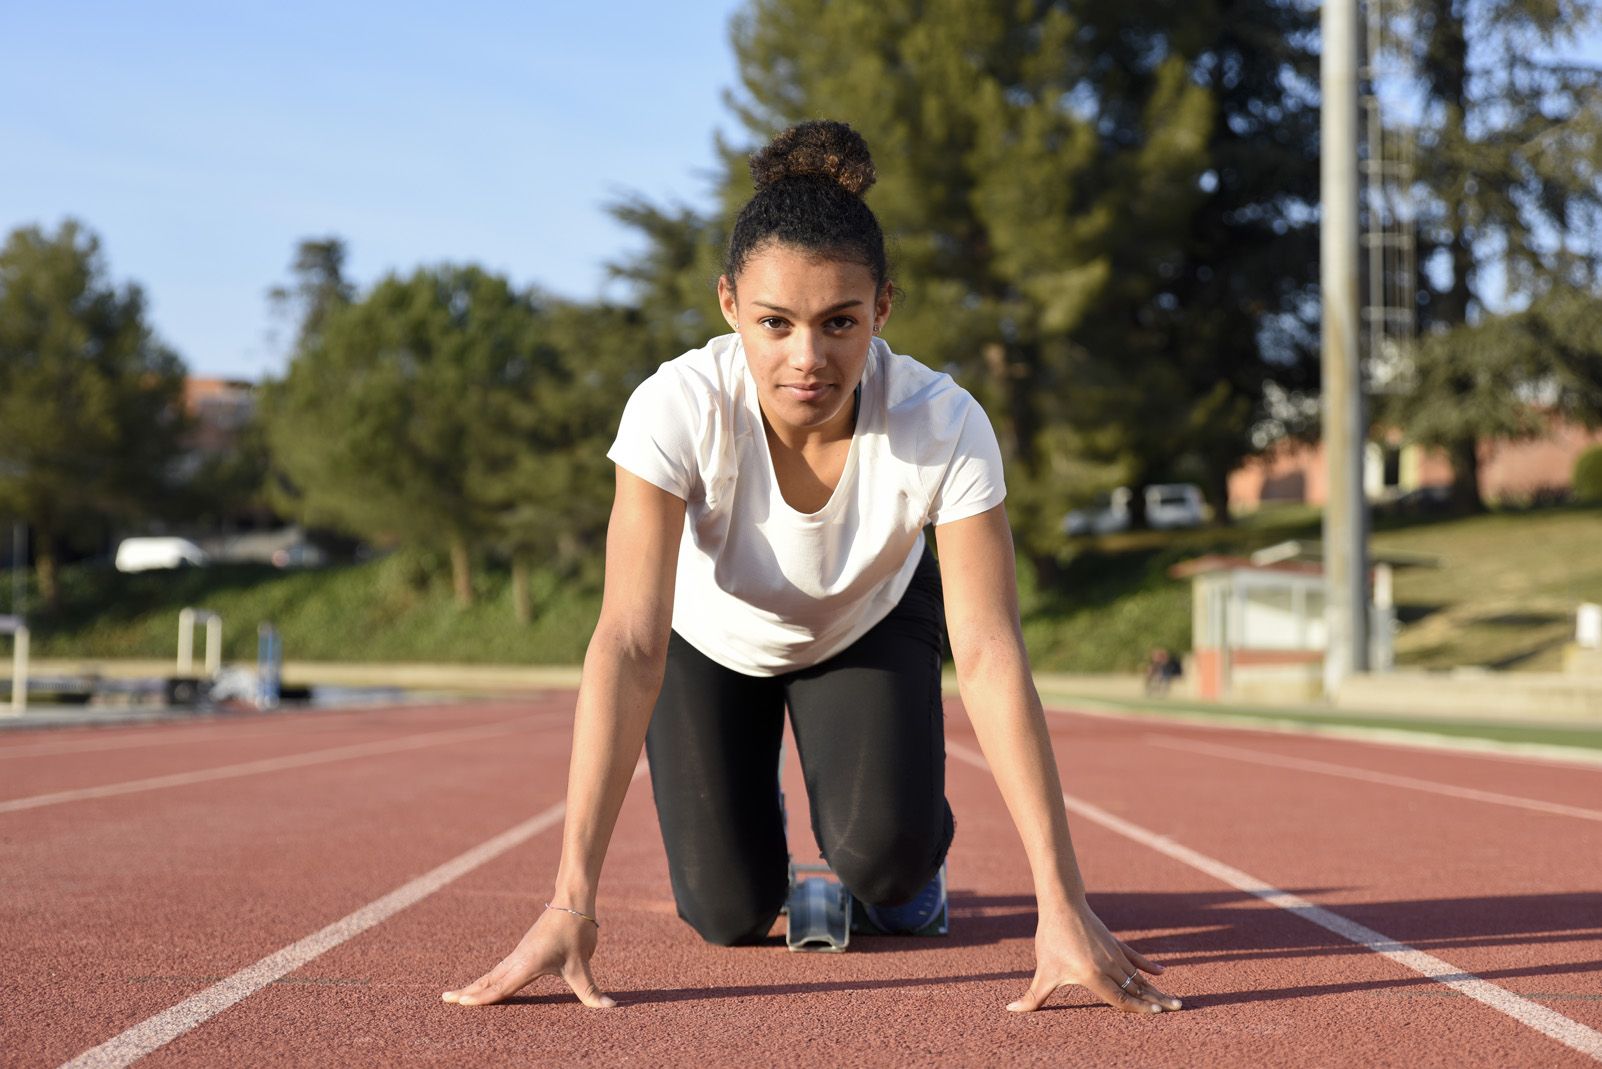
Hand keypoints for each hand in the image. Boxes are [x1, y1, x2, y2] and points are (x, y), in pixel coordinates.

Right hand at [442, 907, 614, 1008]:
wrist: (573, 900)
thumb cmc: (576, 930)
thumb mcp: (583, 964)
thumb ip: (592, 991)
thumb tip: (611, 1008)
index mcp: (527, 964)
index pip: (500, 987)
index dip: (481, 998)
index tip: (461, 1004)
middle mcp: (518, 959)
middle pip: (488, 980)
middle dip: (468, 992)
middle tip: (445, 999)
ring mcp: (520, 953)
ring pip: (493, 973)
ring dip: (475, 985)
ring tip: (458, 995)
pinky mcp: (525, 949)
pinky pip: (501, 968)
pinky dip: (488, 977)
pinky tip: (487, 981)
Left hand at [1008, 900, 1181, 1013]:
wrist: (1062, 904)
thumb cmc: (1051, 937)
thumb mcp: (1043, 970)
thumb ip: (1032, 997)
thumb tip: (1012, 1010)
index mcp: (1093, 976)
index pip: (1120, 999)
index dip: (1138, 1009)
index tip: (1156, 1015)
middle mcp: (1109, 966)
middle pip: (1137, 989)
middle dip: (1157, 1001)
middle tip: (1178, 1010)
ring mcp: (1115, 954)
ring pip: (1139, 976)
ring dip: (1156, 989)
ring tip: (1174, 1000)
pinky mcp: (1114, 943)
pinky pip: (1135, 958)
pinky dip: (1148, 966)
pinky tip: (1161, 973)